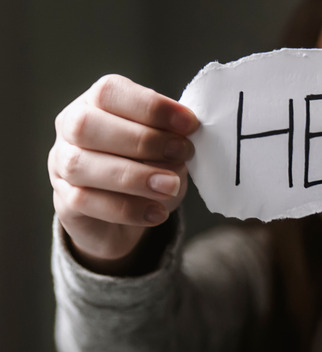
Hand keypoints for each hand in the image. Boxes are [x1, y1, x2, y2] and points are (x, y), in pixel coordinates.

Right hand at [48, 74, 198, 270]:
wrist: (127, 218)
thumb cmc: (148, 168)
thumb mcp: (165, 148)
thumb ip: (171, 140)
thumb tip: (181, 144)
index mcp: (95, 103)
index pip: (110, 92)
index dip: (150, 107)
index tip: (189, 124)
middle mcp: (70, 129)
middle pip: (87, 125)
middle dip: (141, 140)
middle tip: (181, 153)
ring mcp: (61, 166)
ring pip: (81, 165)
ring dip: (133, 176)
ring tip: (170, 186)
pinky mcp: (64, 202)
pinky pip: (85, 202)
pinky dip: (126, 208)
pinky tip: (156, 212)